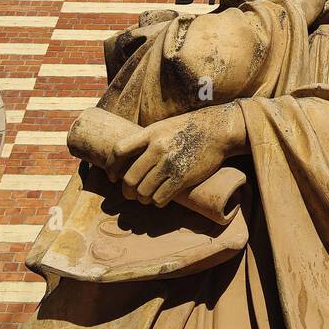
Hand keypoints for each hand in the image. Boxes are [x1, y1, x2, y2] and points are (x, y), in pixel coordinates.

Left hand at [106, 104, 246, 206]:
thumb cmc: (189, 128)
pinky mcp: (182, 178)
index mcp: (150, 133)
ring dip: (142, 199)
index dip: (111, 167)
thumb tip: (130, 158)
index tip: (112, 177)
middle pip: (129, 178)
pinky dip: (156, 202)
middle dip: (127, 191)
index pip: (119, 150)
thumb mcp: (164, 126)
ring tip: (145, 198)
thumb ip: (148, 140)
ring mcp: (169, 164)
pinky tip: (159, 199)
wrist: (217, 131)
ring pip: (143, 192)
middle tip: (130, 194)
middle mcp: (157, 148)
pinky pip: (160, 198)